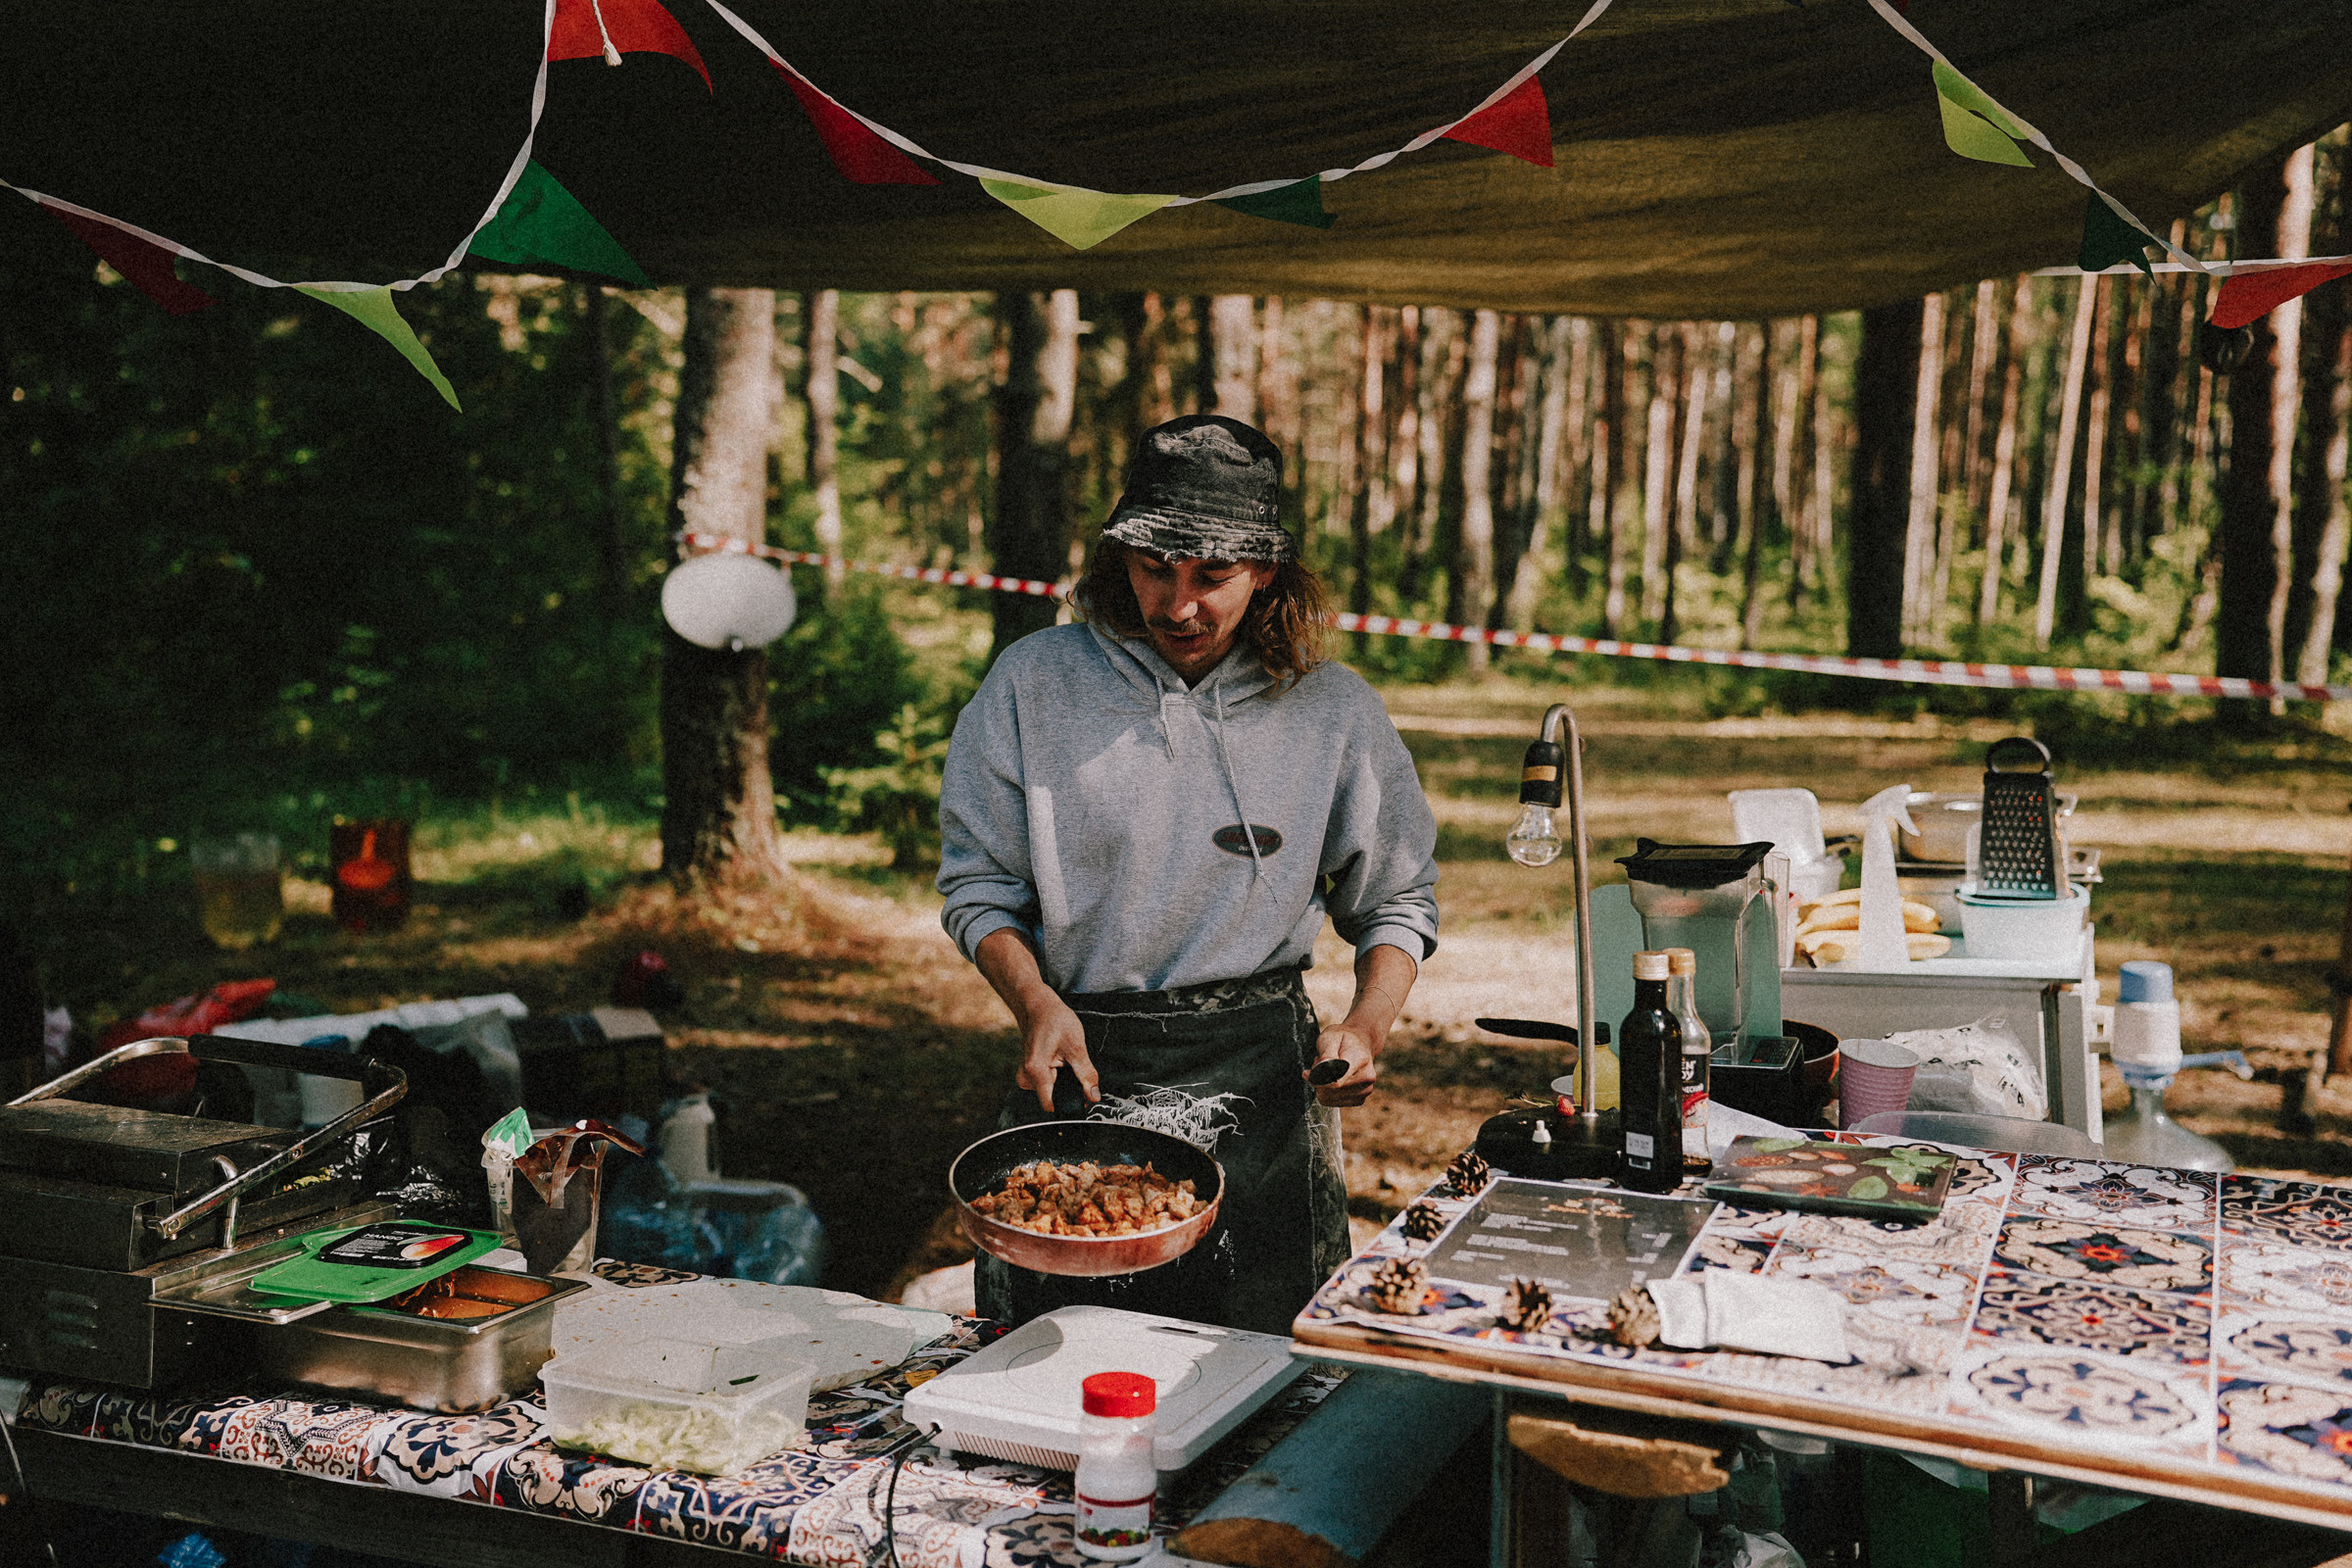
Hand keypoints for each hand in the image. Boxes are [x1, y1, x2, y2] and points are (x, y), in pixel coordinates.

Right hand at [1014, 991, 1097, 1113]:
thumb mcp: (1076, 1046)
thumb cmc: (1055, 1020)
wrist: (1039, 1007)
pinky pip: (1047, 1083)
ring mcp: (1026, 1076)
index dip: (1071, 1103)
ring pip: (1051, 1090)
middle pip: (1053, 1097)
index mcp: (1035, 1071)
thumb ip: (1086, 1074)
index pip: (1052, 1105)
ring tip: (1065, 1059)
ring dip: (1063, 1080)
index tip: (1084, 1095)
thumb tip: (1094, 1097)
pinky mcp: (1029, 1074)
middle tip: (1073, 1065)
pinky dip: (1057, 1076)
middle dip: (1068, 1087)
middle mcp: (1026, 1077)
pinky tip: (1059, 1060)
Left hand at [1307, 1024, 1380, 1107]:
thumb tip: (1322, 1069)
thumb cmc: (1343, 1039)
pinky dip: (1326, 1092)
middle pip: (1330, 1090)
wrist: (1360, 1043)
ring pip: (1328, 1098)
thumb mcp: (1330, 1037)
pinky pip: (1330, 1102)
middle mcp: (1367, 1078)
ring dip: (1321, 1085)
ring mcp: (1365, 1090)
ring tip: (1327, 1069)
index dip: (1317, 1078)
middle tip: (1321, 1063)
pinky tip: (1332, 1079)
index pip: (1336, 1081)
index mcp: (1361, 1059)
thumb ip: (1327, 1054)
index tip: (1308, 1072)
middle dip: (1318, 1078)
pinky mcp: (1359, 1099)